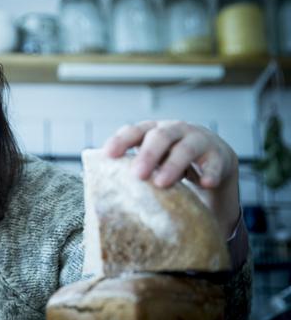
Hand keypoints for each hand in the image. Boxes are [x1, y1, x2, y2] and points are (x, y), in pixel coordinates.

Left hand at [102, 120, 239, 238]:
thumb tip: (99, 189)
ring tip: (162, 183)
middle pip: (160, 136)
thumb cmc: (172, 165)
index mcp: (153, 131)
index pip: (134, 131)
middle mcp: (175, 130)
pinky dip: (211, 172)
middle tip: (137, 174)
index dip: (121, 141)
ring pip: (186, 148)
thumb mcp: (153, 165)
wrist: (214, 165)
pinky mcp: (220, 155)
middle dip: (148, 154)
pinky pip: (216, 163)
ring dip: (173, 164)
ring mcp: (199, 140)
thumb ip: (132, 170)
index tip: (108, 155)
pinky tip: (205, 183)